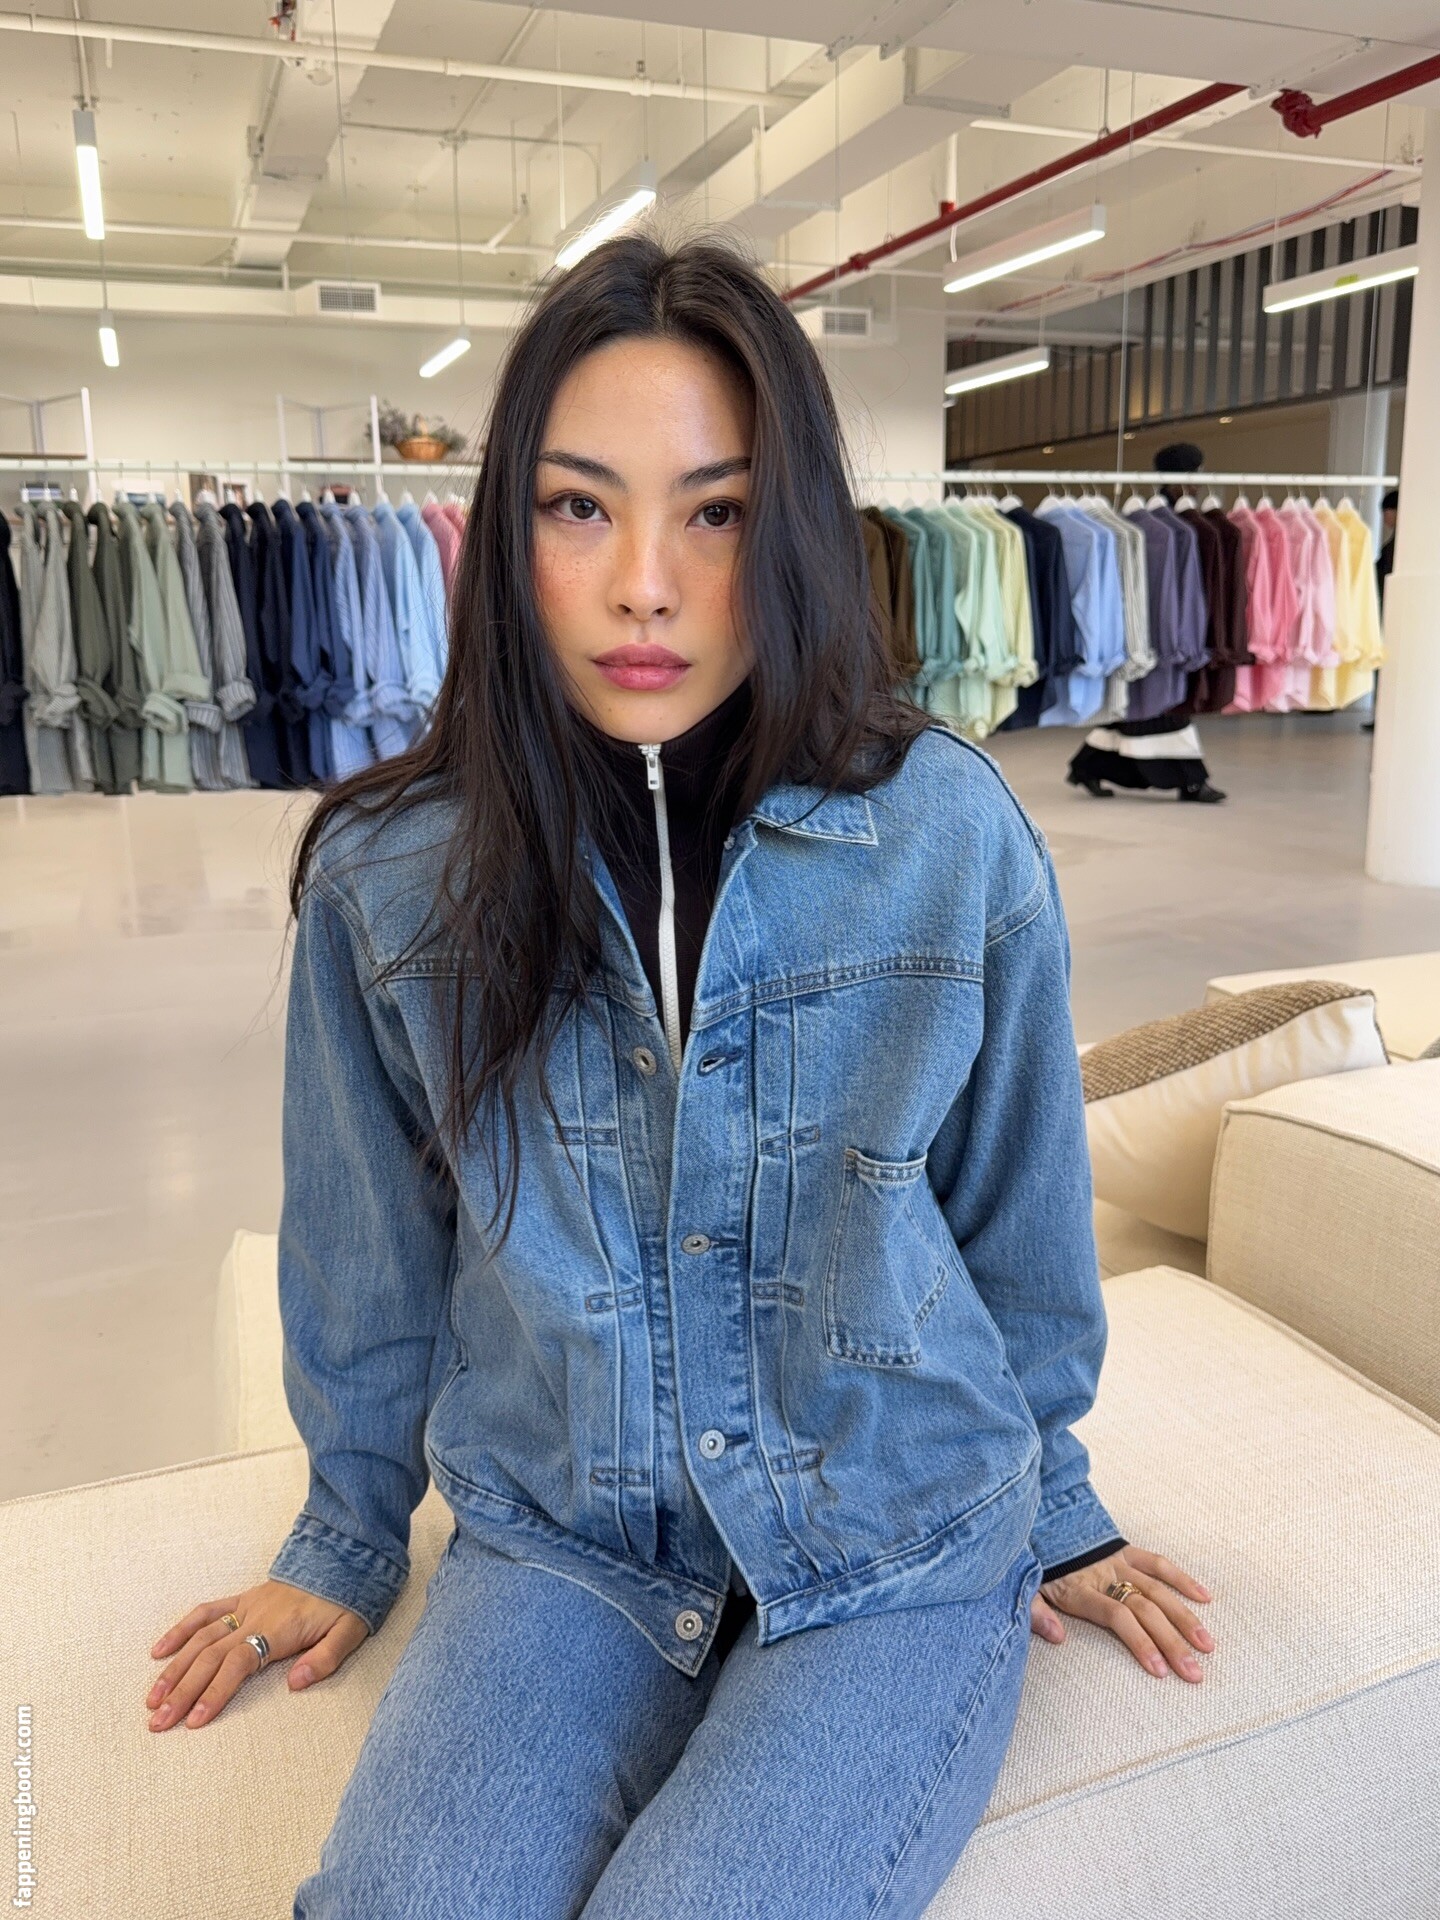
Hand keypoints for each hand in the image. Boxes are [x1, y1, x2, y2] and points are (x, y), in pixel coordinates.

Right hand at [144, 1579, 369, 1731]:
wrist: (347, 1556)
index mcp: (279, 1629)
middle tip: (158, 1723)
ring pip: (201, 1638)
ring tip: (152, 1700)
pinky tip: (159, 1651)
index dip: (215, 1692)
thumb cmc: (349, 1600)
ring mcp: (246, 1606)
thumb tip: (295, 1684)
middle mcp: (255, 1617)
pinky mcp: (244, 1598)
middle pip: (210, 1656)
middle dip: (182, 1691)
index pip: (238, 1664)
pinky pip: (206, 1612)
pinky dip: (181, 1630)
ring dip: (174, 1669)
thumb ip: (325, 1658)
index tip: (195, 1722)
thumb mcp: (350, 1630)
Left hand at [1029, 1547, 1214, 1682]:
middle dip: (1172, 1642)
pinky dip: (1181, 1578)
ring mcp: (1117, 1561)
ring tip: (1207, 1645)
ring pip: (1158, 1590)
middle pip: (1144, 1610)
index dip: (1140, 1643)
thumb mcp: (1025, 1588)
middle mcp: (1104, 1575)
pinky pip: (1156, 1563)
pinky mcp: (1124, 1549)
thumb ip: (1036, 1613)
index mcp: (1079, 1589)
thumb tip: (1057, 1637)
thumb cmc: (1032, 1562)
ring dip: (1185, 1618)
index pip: (1117, 1617)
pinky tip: (1204, 1597)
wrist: (1033, 1517)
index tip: (1160, 1670)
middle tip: (1194, 1673)